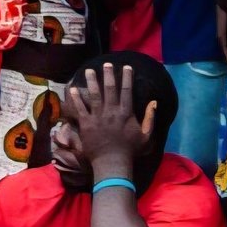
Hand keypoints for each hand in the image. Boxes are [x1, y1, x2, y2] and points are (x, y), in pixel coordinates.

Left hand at [71, 60, 155, 175]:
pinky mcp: (86, 123)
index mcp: (126, 113)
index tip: (126, 67)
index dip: (127, 78)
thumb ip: (150, 118)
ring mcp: (98, 116)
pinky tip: (71, 89)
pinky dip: (75, 99)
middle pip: (110, 89)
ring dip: (91, 82)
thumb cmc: (130, 150)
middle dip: (108, 75)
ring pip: (94, 95)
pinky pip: (80, 108)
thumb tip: (154, 102)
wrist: (112, 162)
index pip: (127, 91)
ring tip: (88, 70)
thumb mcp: (146, 135)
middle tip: (106, 64)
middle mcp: (112, 111)